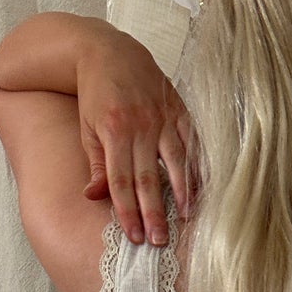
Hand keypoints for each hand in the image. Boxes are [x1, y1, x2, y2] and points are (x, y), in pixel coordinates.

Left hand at [77, 32, 197, 245]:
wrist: (108, 50)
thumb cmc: (95, 95)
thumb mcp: (87, 129)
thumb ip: (95, 164)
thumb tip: (93, 197)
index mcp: (114, 132)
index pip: (121, 181)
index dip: (128, 211)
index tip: (135, 237)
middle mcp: (140, 125)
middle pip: (149, 178)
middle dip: (155, 212)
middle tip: (160, 240)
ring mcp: (162, 116)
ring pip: (176, 161)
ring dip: (182, 192)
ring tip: (189, 218)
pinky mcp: (177, 108)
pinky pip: (192, 139)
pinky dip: (199, 162)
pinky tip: (204, 184)